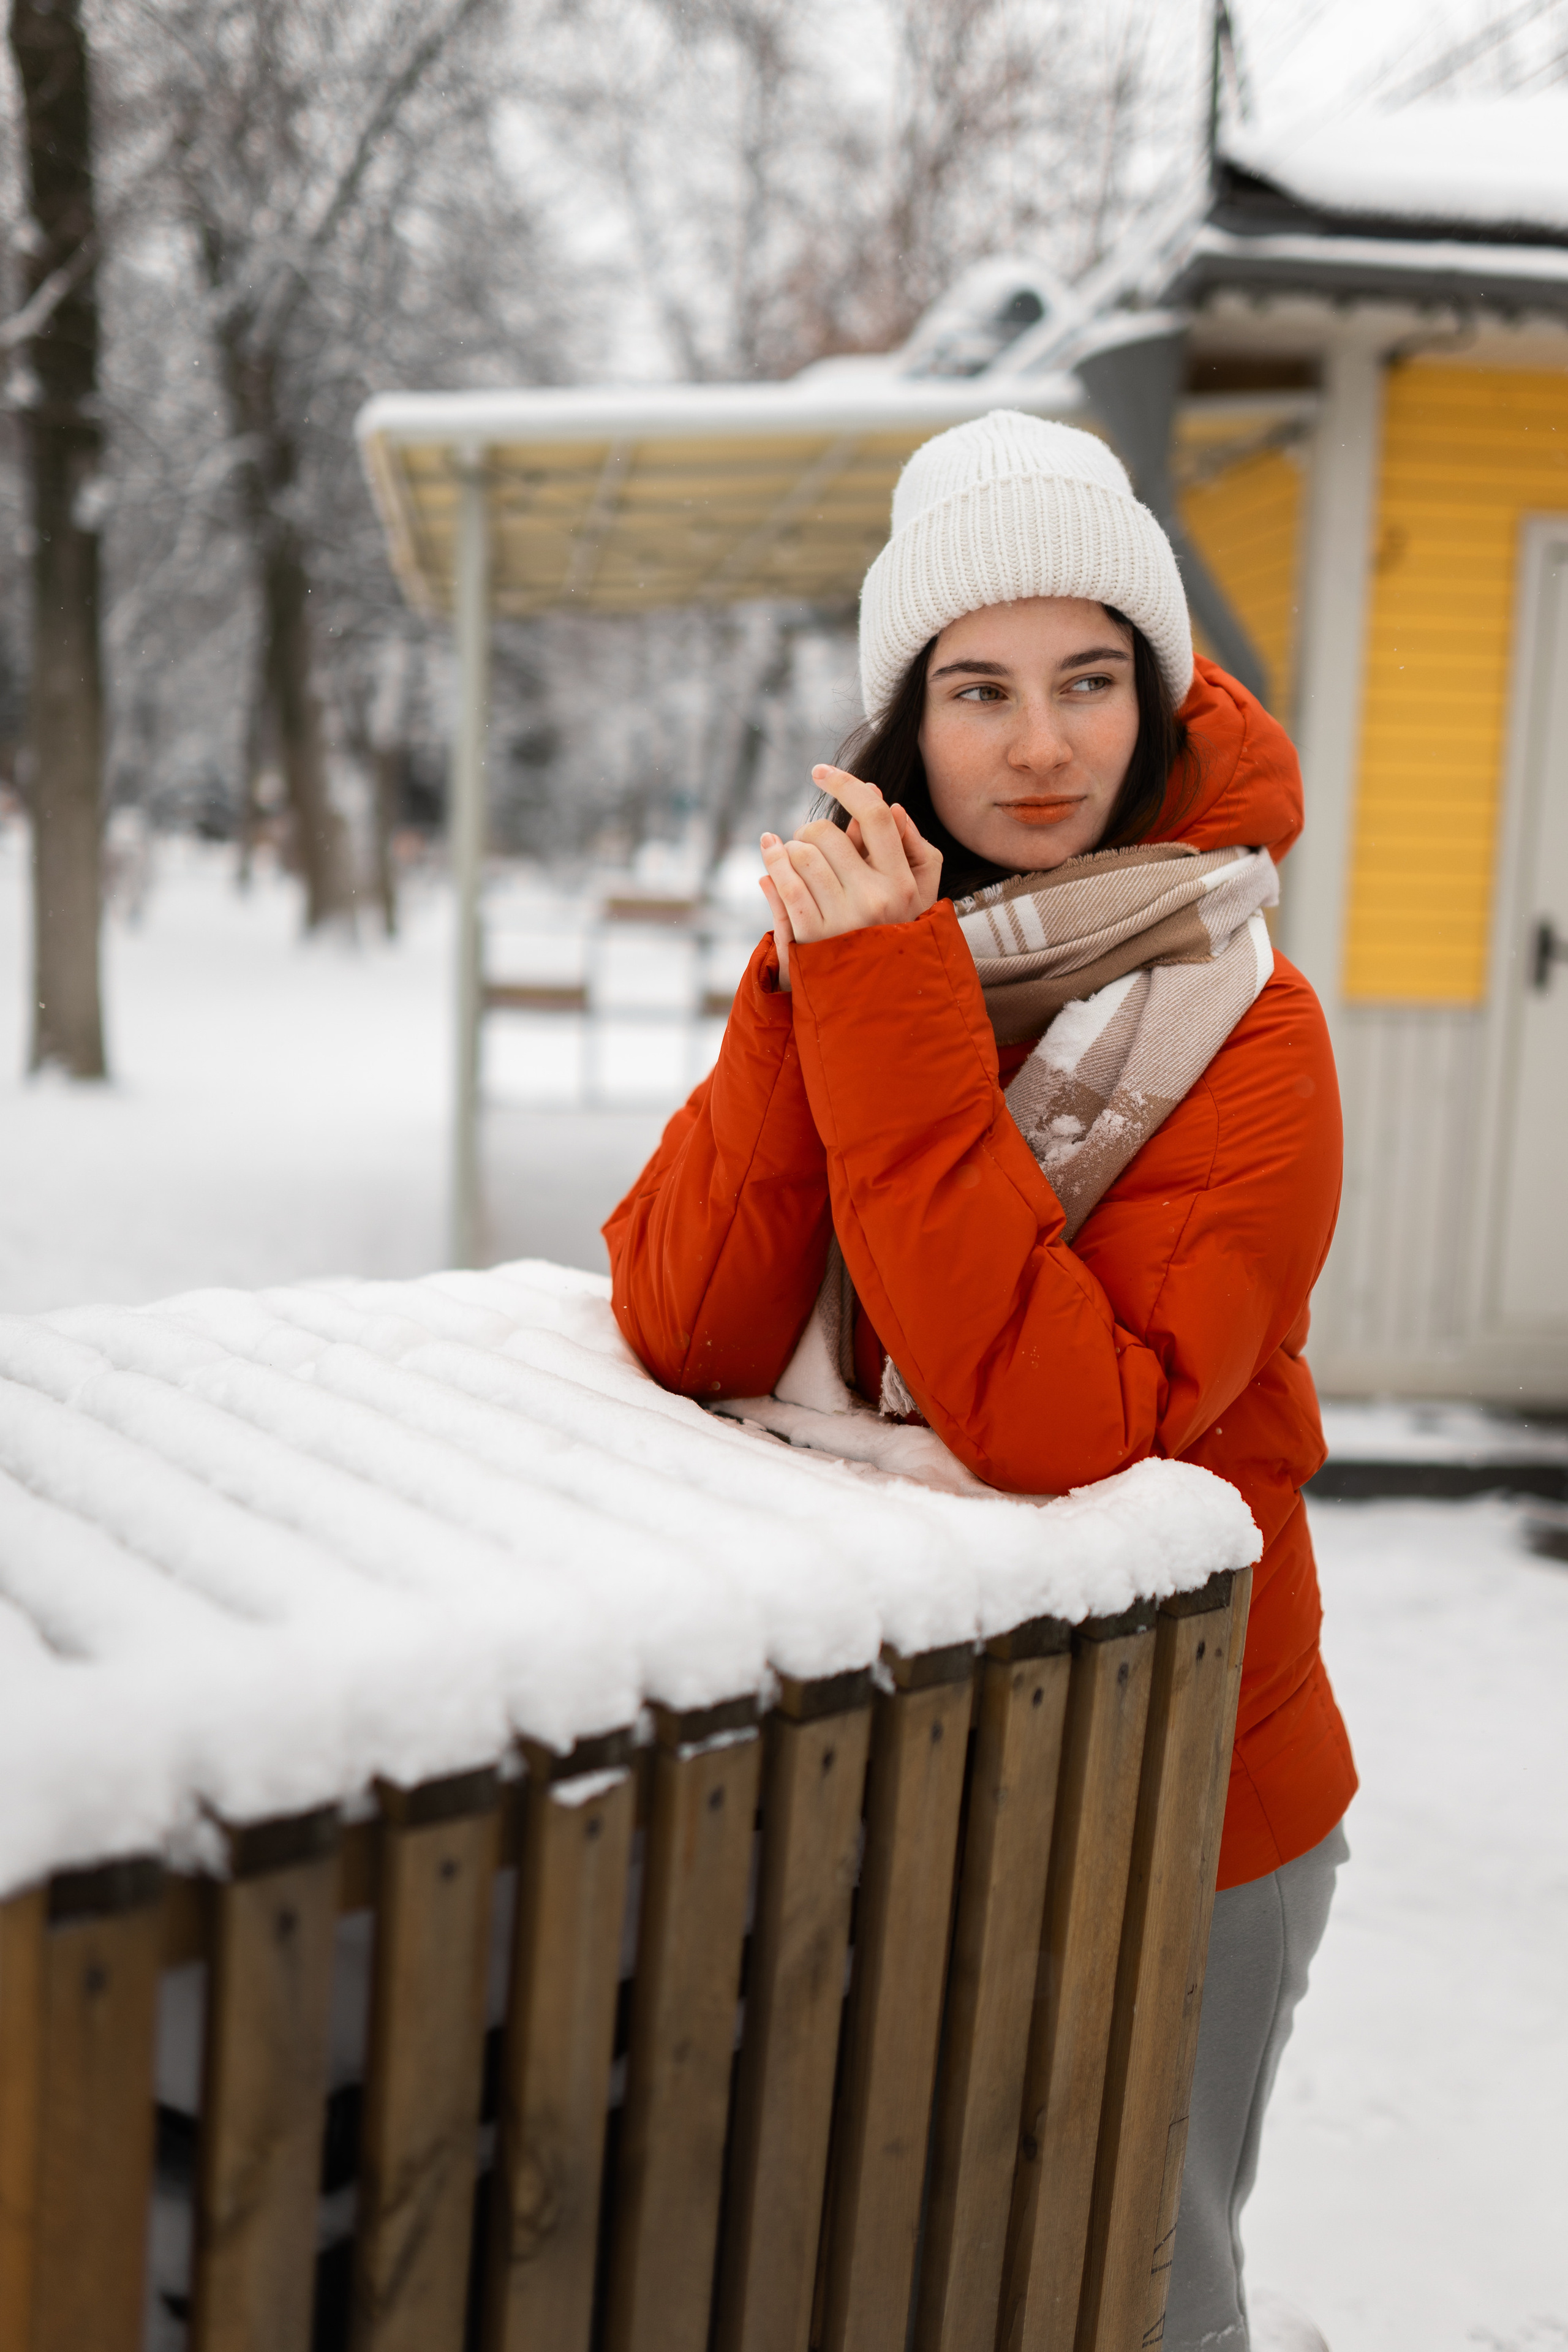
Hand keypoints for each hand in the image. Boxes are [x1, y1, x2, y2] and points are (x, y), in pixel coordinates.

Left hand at [758, 767, 942, 991]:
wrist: (881, 997)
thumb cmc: (899, 934)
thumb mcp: (919, 892)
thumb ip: (910, 846)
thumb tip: (888, 803)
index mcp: (902, 881)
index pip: (874, 815)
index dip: (845, 784)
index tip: (820, 771)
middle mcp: (875, 897)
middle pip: (826, 832)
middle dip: (811, 831)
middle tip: (810, 843)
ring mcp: (842, 918)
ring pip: (800, 854)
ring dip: (790, 848)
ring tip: (794, 856)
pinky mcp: (813, 936)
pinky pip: (784, 885)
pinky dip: (774, 863)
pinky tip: (770, 852)